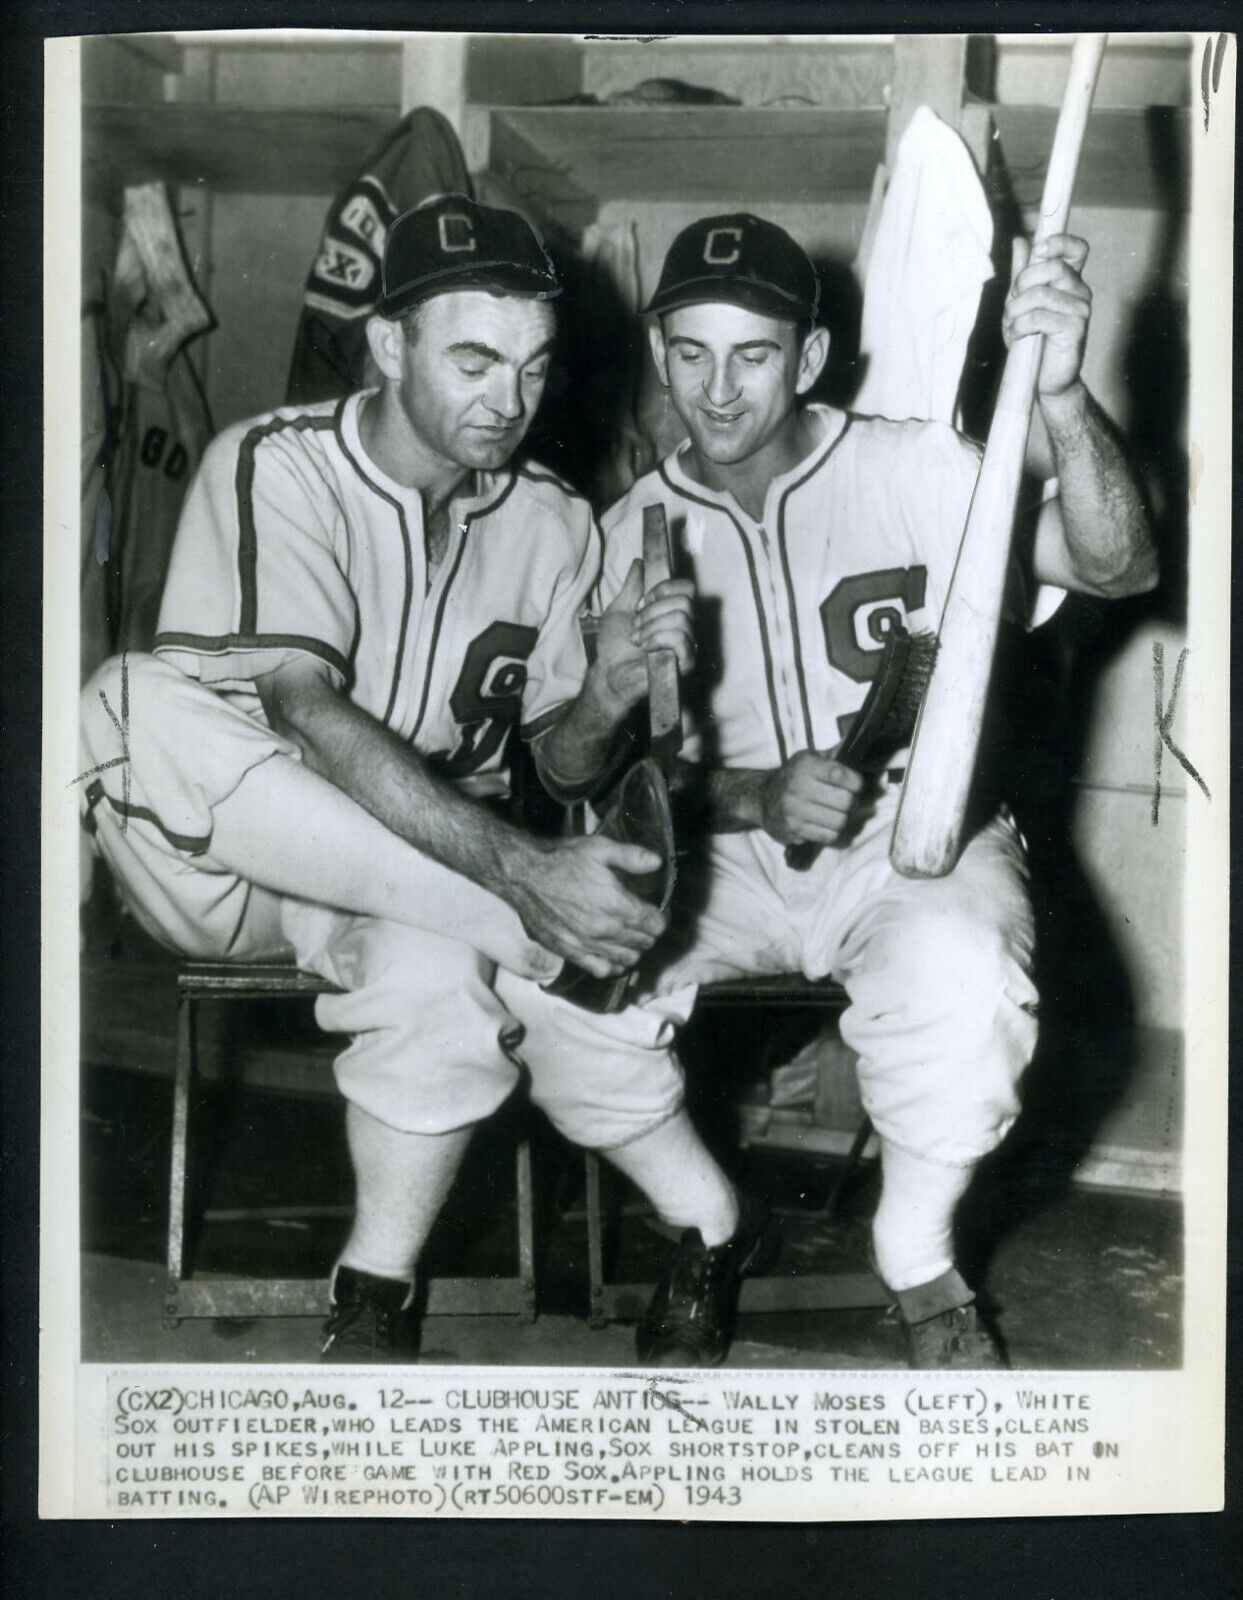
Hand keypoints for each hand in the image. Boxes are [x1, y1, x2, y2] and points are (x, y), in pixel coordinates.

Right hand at [506, 834, 668, 978]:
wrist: (524, 875)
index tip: (658, 911)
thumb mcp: (599, 848)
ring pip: (626, 958)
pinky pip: (601, 969)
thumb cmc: (562, 859)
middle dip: (649, 933)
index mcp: (617, 905)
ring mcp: (586, 944)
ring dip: (634, 949)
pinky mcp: (569, 952)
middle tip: (645, 922)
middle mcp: (604, 930)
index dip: (661, 918)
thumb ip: (631, 857)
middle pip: (643, 942)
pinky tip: (614, 956)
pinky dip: (613, 966)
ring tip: (632, 937)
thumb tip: (658, 863)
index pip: (654, 924)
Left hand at [590, 559, 695, 722]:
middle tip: (636, 625)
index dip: (664, 590)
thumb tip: (640, 563)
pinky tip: (645, 649)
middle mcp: (686, 628)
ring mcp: (689, 646)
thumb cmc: (614, 647)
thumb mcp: (620, 608)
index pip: (686, 588)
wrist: (608, 673)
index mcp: (673, 614)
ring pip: (681, 619)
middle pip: (685, 602)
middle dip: (653, 611)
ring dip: (651, 627)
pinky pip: (680, 639)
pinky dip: (657, 639)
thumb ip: (632, 586)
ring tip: (637, 640)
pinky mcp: (686, 663)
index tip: (643, 602)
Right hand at [757, 751, 866, 847]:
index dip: (856, 782)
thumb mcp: (809, 759)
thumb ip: (833, 755)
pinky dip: (832, 832)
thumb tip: (858, 747)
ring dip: (843, 819)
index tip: (857, 785)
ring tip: (837, 813)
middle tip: (847, 801)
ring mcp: (794, 811)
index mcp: (805, 766)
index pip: (840, 775)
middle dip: (852, 803)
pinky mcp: (793, 830)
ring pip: (840, 822)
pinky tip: (825, 824)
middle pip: (845, 801)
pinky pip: (829, 836)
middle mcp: (797, 787)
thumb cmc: (793, 777)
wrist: (761, 799)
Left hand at [1003, 233, 1090, 398]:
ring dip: (1015, 310)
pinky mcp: (1076, 328)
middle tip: (1012, 301)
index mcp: (1069, 280)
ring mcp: (1081, 309)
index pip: (1077, 249)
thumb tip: (1021, 240)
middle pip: (1053, 267)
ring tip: (1011, 325)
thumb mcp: (1021, 302)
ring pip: (1041, 294)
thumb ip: (1022, 273)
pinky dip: (1019, 326)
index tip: (1038, 250)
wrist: (1045, 379)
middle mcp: (1080, 290)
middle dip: (1023, 282)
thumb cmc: (1033, 339)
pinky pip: (1040, 317)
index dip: (1060, 242)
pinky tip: (1015, 336)